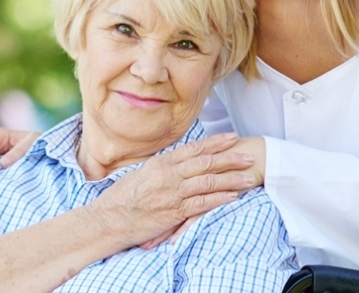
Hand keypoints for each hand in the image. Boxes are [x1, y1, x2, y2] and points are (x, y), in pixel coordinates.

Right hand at [88, 132, 260, 245]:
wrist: (108, 219)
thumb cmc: (120, 199)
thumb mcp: (139, 176)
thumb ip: (159, 169)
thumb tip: (172, 164)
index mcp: (161, 163)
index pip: (193, 149)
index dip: (214, 143)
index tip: (232, 138)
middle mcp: (168, 175)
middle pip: (205, 163)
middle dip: (230, 158)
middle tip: (249, 156)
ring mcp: (172, 193)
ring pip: (208, 181)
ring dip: (231, 179)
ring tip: (249, 177)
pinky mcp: (174, 212)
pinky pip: (202, 203)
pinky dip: (219, 199)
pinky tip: (234, 197)